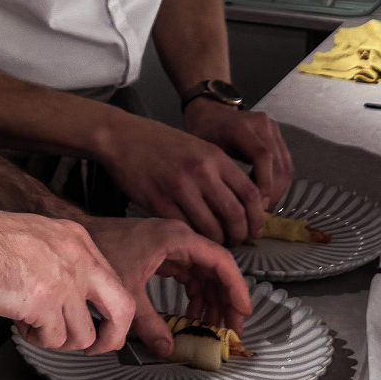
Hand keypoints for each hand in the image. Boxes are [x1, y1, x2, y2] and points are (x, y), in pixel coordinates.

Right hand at [0, 209, 135, 354]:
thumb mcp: (37, 236)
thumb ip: (60, 260)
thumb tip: (69, 296)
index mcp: (77, 240)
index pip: (113, 283)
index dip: (107, 312)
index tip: (99, 324)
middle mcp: (78, 260)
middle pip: (121, 310)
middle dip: (111, 338)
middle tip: (96, 348)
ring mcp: (64, 283)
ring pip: (82, 335)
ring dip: (58, 340)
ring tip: (36, 327)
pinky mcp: (44, 305)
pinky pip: (52, 339)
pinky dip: (36, 338)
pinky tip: (20, 323)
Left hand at [84, 216, 250, 357]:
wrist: (75, 236)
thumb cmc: (99, 250)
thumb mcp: (126, 292)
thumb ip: (148, 324)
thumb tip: (167, 349)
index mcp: (177, 238)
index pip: (221, 262)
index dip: (236, 288)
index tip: (242, 312)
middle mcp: (179, 238)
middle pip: (216, 269)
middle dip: (226, 299)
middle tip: (231, 328)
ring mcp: (171, 244)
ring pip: (203, 273)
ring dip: (211, 299)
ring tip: (213, 327)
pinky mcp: (161, 253)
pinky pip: (188, 274)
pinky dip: (194, 294)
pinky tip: (193, 315)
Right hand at [99, 112, 263, 245]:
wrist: (123, 137)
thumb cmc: (160, 143)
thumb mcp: (198, 147)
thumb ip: (218, 171)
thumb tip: (239, 203)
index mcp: (215, 157)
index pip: (250, 193)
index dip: (257, 217)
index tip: (255, 229)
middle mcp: (201, 172)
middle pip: (235, 214)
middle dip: (240, 234)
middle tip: (237, 241)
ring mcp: (179, 187)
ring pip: (211, 226)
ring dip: (217, 241)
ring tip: (215, 243)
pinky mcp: (158, 201)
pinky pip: (184, 227)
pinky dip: (193, 237)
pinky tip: (194, 238)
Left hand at [182, 98, 292, 210]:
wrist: (210, 110)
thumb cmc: (202, 131)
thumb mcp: (202, 150)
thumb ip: (215, 173)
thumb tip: (223, 208)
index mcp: (241, 127)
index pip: (262, 157)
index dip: (263, 183)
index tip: (257, 206)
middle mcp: (262, 125)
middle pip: (278, 164)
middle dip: (272, 192)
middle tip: (259, 213)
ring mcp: (272, 128)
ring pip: (285, 166)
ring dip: (277, 190)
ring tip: (263, 207)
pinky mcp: (277, 135)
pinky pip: (284, 163)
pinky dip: (278, 182)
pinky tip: (265, 195)